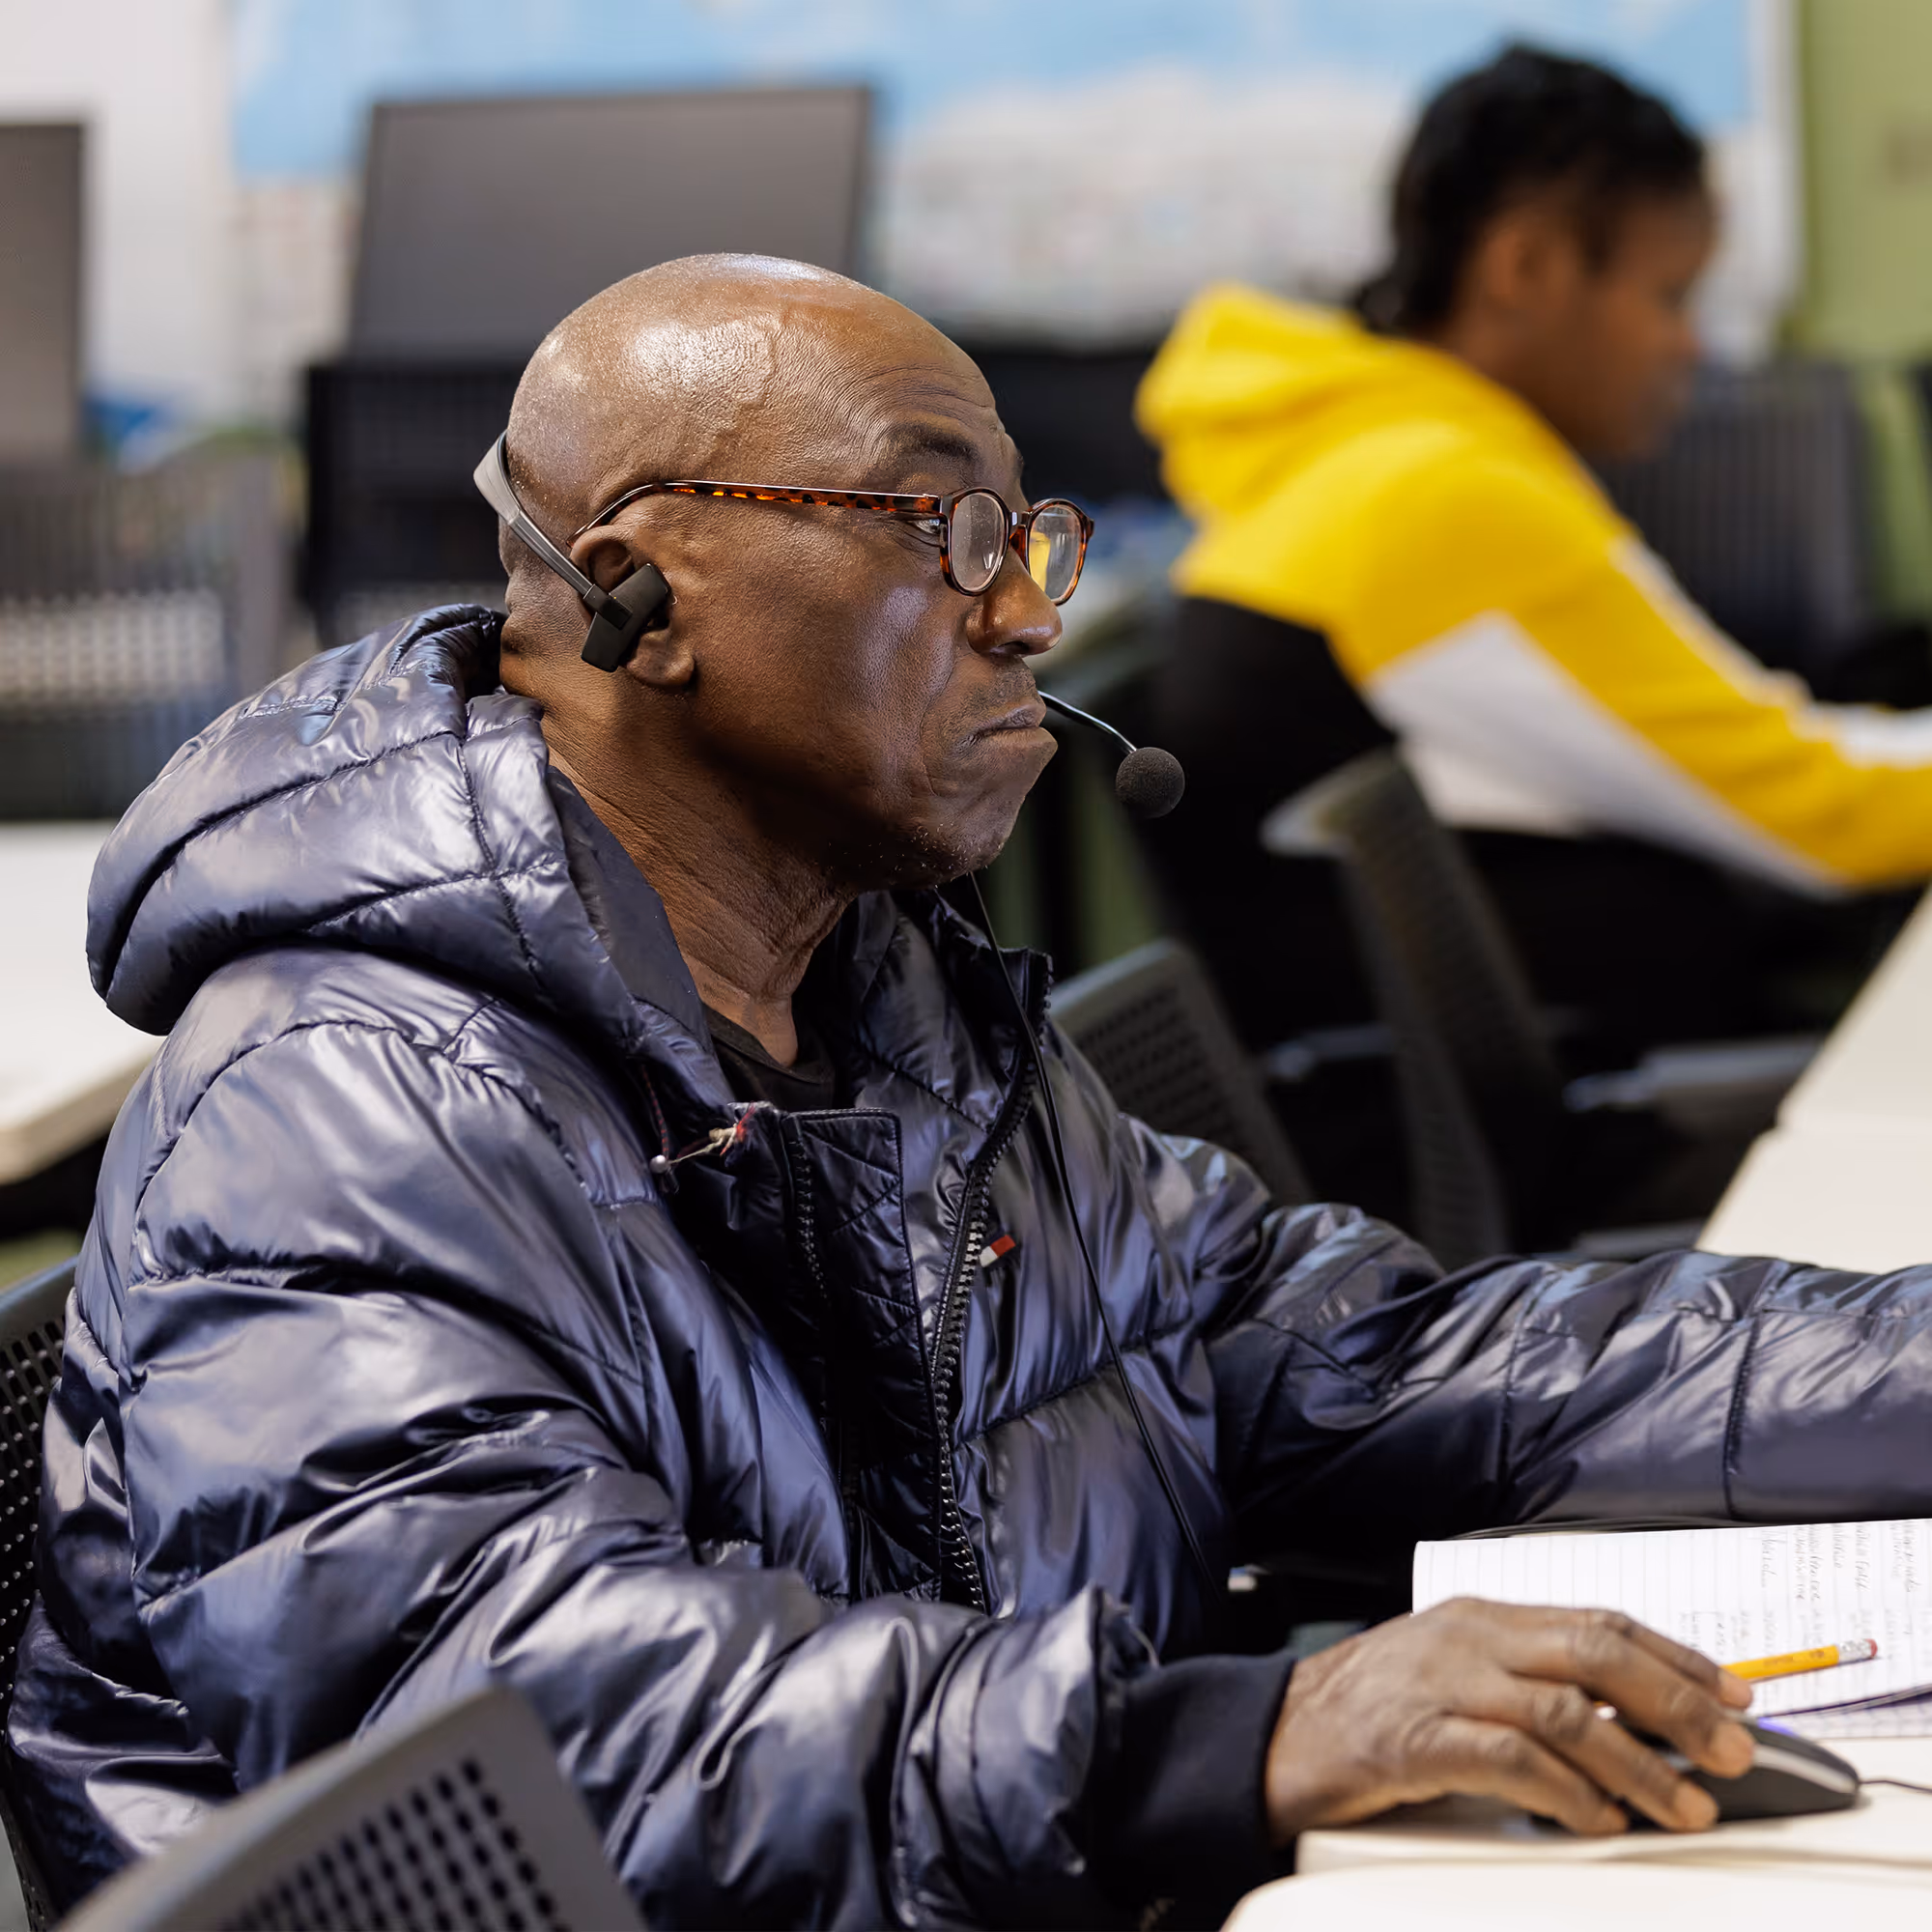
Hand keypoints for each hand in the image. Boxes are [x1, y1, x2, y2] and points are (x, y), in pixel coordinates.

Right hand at [1264, 1598, 1755, 1841]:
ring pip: (1564, 1708)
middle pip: (1595, 1651)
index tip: (1737, 1694)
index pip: (1600, 1621)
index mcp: (1484, 1617)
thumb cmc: (1371, 1711)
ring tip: (1683, 1805)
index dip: (1677, 1656)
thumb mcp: (1457, 1677)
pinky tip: (1597, 1819)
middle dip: (1677, 1703)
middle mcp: (1468, 1639)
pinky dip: (1566, 1793)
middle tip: (1733, 1751)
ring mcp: (1440, 1685)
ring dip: (1638, 1762)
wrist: (1274, 1732)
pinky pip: (1508, 1760)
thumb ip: (1530, 1686)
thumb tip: (1634, 1721)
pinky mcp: (1413, 1741)